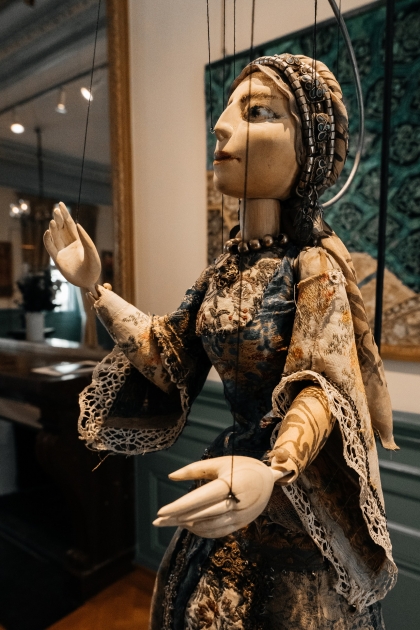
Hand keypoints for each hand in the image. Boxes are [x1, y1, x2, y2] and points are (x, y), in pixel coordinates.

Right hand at [43, 202, 100, 294]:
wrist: (88, 282)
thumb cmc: (94, 268)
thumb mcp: (92, 253)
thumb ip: (86, 240)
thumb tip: (77, 224)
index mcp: (79, 241)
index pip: (70, 224)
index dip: (65, 214)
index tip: (60, 204)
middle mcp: (69, 244)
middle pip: (61, 228)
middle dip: (59, 218)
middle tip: (56, 209)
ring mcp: (62, 251)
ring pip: (56, 236)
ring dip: (54, 228)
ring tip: (54, 221)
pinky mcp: (57, 259)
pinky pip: (50, 247)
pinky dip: (48, 240)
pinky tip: (48, 232)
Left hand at [153, 456, 291, 537]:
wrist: (269, 479)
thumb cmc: (241, 466)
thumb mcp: (220, 462)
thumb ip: (195, 469)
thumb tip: (171, 476)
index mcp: (231, 484)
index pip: (201, 498)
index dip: (180, 506)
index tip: (161, 511)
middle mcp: (236, 503)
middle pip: (201, 514)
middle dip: (178, 518)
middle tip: (158, 521)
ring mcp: (240, 517)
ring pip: (208, 525)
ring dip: (188, 525)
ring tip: (170, 522)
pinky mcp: (241, 524)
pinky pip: (218, 531)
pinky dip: (201, 531)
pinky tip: (188, 527)